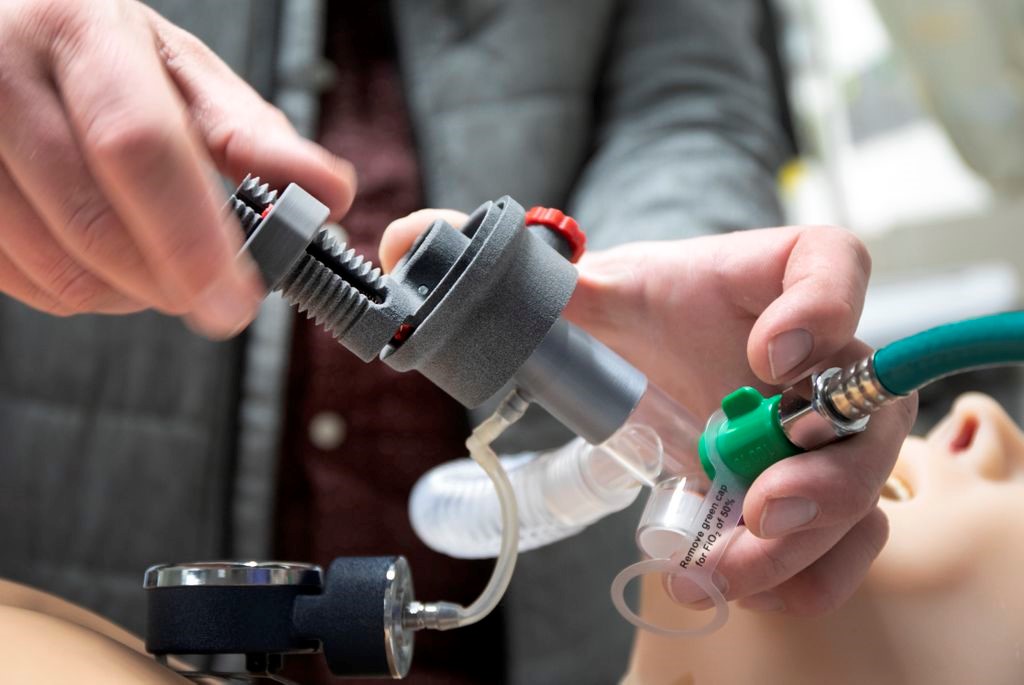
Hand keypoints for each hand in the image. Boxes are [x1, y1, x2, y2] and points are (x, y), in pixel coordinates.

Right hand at [0, 0, 355, 336]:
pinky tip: (98, 255)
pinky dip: (78, 292)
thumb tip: (329, 192)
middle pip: (93, 224)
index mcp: (79, 31)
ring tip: (155, 259)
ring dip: (128, 293)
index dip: (193, 236)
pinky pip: (22, 285)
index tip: (237, 298)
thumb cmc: (101, 62)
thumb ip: (254, 137)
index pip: (138, 147)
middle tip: (214, 296)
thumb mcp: (180, 75)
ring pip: (58, 270)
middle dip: (172, 282)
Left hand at [381, 210, 916, 616]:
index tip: (764, 353)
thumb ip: (504, 267)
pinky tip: (740, 587)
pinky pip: (844, 535)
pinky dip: (808, 572)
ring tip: (727, 568)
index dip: (821, 304)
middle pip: (866, 399)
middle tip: (760, 501)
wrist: (642, 365)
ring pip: (861, 482)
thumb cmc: (625, 317)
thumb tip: (407, 241)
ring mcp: (812, 429)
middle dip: (825, 462)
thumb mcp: (573, 291)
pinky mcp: (804, 490)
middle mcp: (809, 356)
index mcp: (766, 280)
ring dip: (810, 536)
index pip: (834, 263)